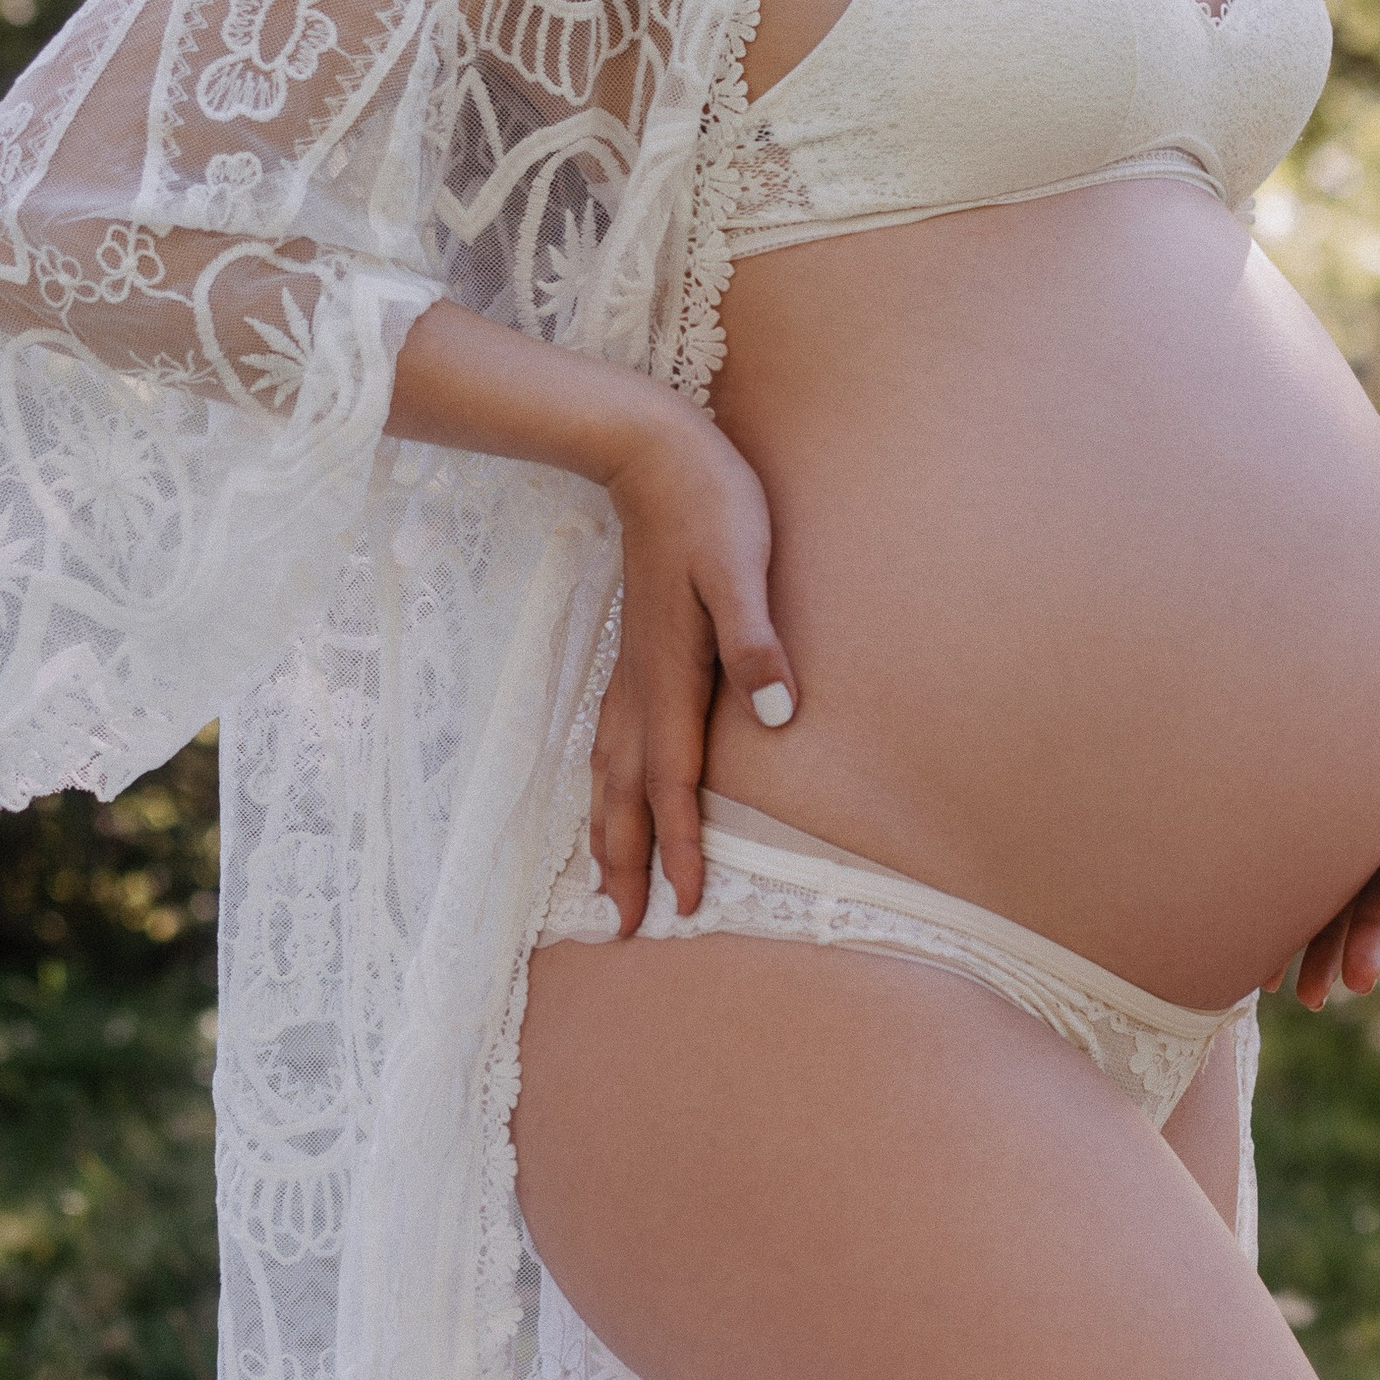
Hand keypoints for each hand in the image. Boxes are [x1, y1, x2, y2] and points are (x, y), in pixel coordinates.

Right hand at [586, 393, 791, 935]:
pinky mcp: (632, 646)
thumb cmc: (710, 505)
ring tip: (602, 881)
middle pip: (626, 790)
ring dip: (605, 828)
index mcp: (672, 672)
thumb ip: (756, 643)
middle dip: (624, 861)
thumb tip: (776, 720)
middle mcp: (641, 681)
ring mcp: (629, 664)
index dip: (681, 846)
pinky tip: (606, 788)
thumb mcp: (745, 567)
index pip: (675, 780)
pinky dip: (603, 781)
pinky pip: (608, 736)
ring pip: (608, 768)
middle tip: (621, 929)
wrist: (651, 450)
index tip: (687, 907)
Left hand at [1287, 650, 1379, 1010]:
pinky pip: (1313, 890)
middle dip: (1372, 931)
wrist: (1335, 653)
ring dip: (1331, 948)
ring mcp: (1364, 831)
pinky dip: (1293, 930)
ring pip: (1351, 898)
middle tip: (1355, 980)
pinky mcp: (1327, 839)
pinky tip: (1265, 976)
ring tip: (1309, 998)